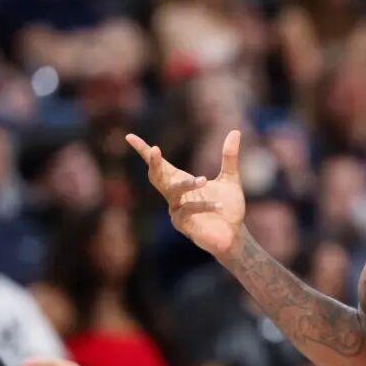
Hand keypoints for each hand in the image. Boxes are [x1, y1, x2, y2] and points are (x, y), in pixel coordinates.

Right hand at [126, 131, 245, 257]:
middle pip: (156, 177)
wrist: (235, 234)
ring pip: (172, 192)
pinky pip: (189, 210)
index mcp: (180, 181)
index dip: (144, 151)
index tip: (129, 137)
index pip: (158, 165)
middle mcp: (174, 195)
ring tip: (204, 179)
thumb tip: (235, 131)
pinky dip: (204, 205)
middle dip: (154, 163)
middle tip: (156, 149)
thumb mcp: (230, 178)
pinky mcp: (183, 225)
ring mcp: (176, 210)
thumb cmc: (228, 207)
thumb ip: (229, 157)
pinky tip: (219, 205)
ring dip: (187, 184)